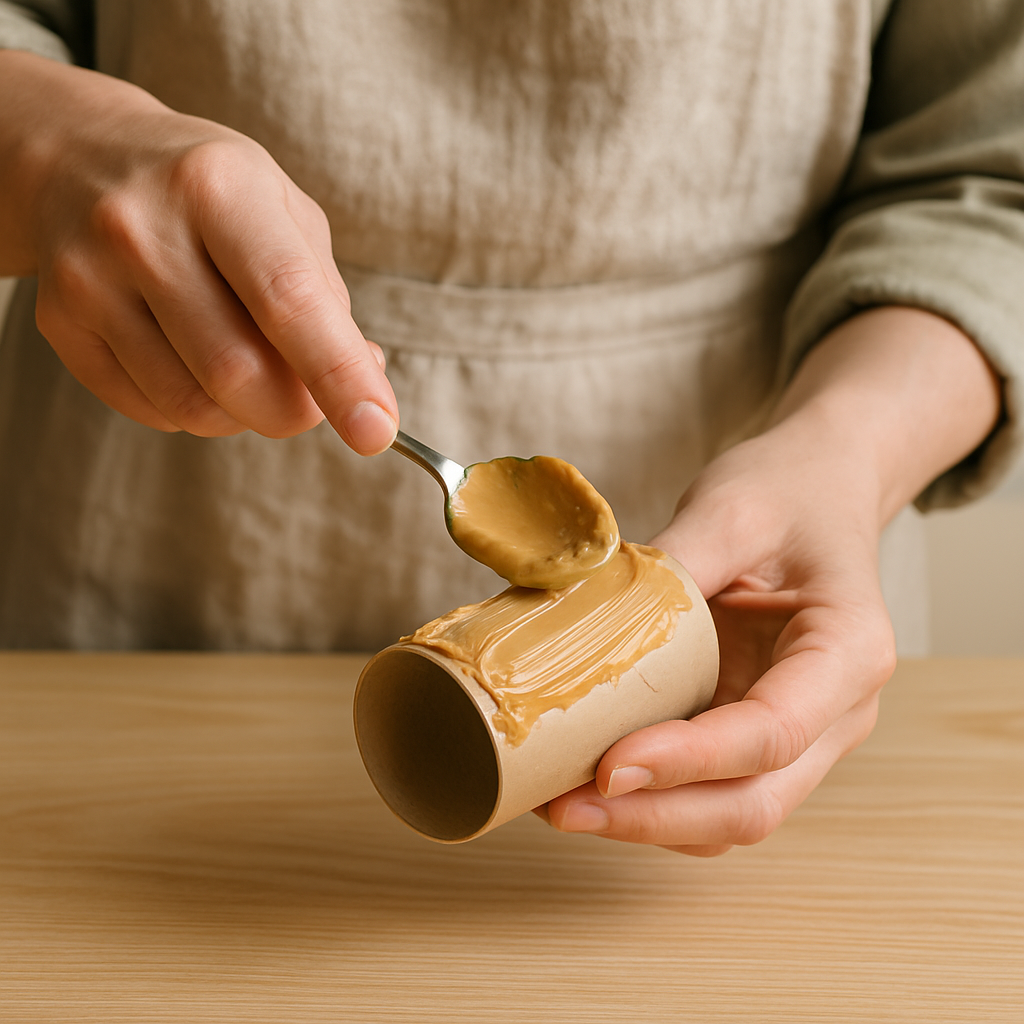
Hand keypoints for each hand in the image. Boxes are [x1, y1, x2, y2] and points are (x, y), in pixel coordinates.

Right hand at [0, 51, 396, 452]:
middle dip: (294, 411)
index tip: (376, 431)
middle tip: (313, 401)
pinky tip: (198, 361)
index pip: (289, 302)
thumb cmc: (209, 193)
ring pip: (192, 404)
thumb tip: (362, 381)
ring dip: (246, 414)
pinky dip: (198, 409)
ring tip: (252, 367)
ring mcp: (88, 279)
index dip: (339, 376)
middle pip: (236, 372)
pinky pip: (152, 409)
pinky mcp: (60, 324)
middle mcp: (141, 229)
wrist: (81, 157)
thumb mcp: (283, 212)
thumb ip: (325, 300)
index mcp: (218, 187)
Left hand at [543, 307, 1001, 853]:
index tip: (609, 767)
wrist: (820, 490)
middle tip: (564, 807)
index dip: (689, 760)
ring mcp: (802, 733)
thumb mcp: (730, 509)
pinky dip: (651, 801)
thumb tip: (579, 625)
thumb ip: (672, 567)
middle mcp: (837, 711)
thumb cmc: (787, 493)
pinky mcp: (757, 733)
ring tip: (558, 802)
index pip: (773, 732)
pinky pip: (709, 791)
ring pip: (731, 815)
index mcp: (851, 650)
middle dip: (656, 817)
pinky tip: (586, 782)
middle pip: (755, 802)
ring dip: (647, 822)